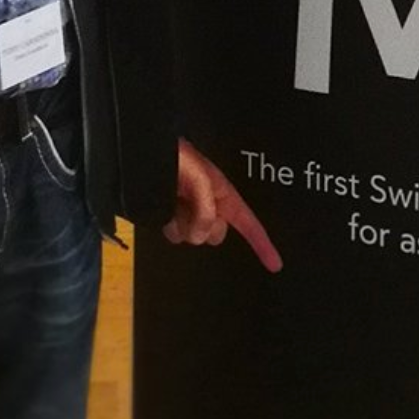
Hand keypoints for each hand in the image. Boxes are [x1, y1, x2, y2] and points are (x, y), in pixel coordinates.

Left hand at [165, 139, 282, 272]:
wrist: (144, 156)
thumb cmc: (173, 155)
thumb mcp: (198, 176)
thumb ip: (207, 206)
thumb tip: (203, 233)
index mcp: (221, 189)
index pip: (248, 221)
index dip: (263, 244)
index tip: (275, 264)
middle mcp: (207, 201)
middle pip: (217, 234)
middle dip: (203, 227)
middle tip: (190, 207)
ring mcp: (188, 210)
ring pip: (194, 238)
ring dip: (183, 226)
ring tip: (174, 203)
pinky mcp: (171, 215)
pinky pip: (176, 235)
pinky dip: (170, 226)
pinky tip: (165, 211)